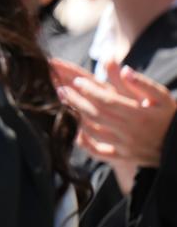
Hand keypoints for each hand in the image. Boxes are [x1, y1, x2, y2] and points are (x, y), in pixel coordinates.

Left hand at [53, 58, 176, 184]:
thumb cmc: (171, 117)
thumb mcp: (162, 97)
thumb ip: (143, 84)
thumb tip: (124, 69)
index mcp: (139, 114)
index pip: (108, 101)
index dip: (90, 90)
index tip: (76, 81)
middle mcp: (130, 131)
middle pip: (95, 115)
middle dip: (75, 101)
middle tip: (60, 89)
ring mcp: (125, 146)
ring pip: (93, 132)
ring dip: (76, 118)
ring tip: (63, 104)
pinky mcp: (124, 157)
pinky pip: (99, 152)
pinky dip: (85, 143)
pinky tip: (75, 131)